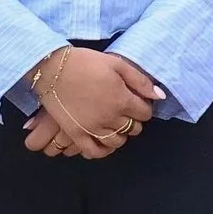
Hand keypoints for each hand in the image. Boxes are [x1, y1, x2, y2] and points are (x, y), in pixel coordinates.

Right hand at [24, 49, 160, 158]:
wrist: (53, 68)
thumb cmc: (86, 62)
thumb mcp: (117, 64)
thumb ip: (140, 81)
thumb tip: (159, 96)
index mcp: (122, 100)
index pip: (145, 113)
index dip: (144, 107)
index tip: (137, 101)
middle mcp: (110, 117)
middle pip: (133, 128)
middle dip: (134, 120)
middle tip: (126, 111)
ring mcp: (92, 127)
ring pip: (117, 141)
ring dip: (121, 135)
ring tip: (116, 125)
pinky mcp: (75, 133)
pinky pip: (93, 151)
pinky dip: (102, 151)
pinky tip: (104, 143)